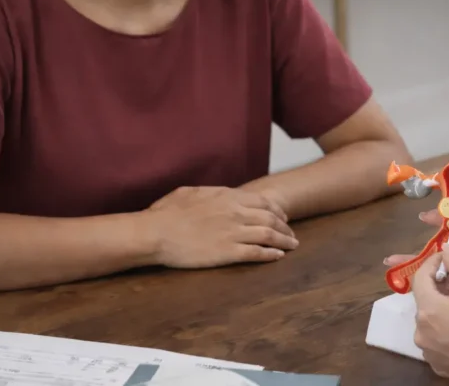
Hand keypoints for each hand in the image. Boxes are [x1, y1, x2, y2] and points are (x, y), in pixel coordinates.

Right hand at [145, 186, 298, 267]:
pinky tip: (279, 256)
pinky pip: (257, 253)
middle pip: (271, 218)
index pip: (263, 201)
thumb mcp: (190, 192)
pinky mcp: (227, 252)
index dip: (277, 209)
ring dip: (285, 240)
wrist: (155, 233)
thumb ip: (211, 192)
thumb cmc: (166, 213)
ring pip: (269, 235)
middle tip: (292, 233)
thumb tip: (220, 194)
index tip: (283, 216)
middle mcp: (235, 213)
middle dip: (286, 226)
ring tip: (293, 245)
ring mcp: (233, 232)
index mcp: (227, 197)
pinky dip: (271, 254)